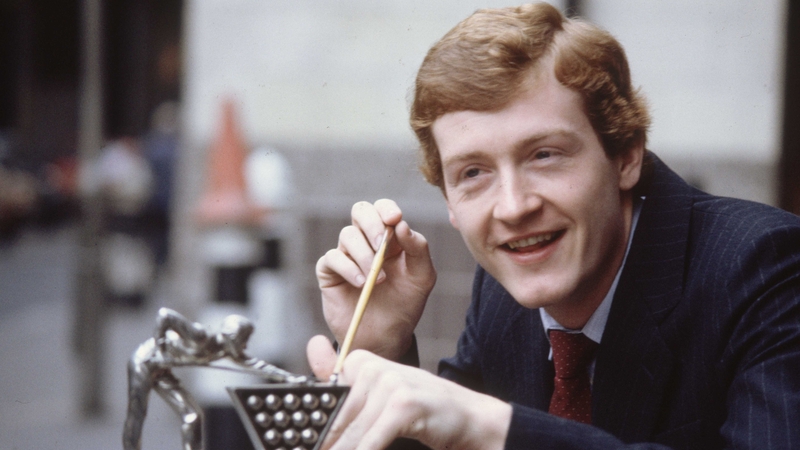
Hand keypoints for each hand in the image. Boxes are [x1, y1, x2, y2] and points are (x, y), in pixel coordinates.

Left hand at [306, 336, 510, 449]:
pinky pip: (369, 442)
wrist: (469, 417)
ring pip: (349, 435)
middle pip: (334, 420)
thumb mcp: (380, 396)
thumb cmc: (423, 409)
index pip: (323, 401)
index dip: (311, 431)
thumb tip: (311, 362)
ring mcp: (388, 383)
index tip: (300, 444)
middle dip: (324, 444)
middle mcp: (373, 367)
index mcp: (362, 362)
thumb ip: (343, 387)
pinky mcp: (402, 405)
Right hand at [316, 199, 435, 360]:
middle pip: (360, 211)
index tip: (394, 219)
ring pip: (348, 235)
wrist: (386, 337)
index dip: (386, 208)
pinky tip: (362, 284)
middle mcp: (366, 242)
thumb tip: (401, 225)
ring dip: (365, 255)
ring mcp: (347, 255)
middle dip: (372, 223)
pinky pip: (332, 258)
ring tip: (379, 280)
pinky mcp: (330, 272)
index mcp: (389, 238)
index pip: (382, 209)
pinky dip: (348, 268)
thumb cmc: (405, 305)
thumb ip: (418, 248)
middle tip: (382, 242)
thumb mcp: (422, 277)